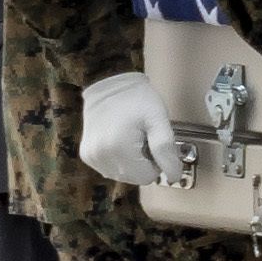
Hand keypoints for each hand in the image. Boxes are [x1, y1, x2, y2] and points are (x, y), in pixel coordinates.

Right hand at [77, 72, 185, 190]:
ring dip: (130, 163)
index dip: (156, 162)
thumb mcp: (158, 119)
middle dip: (143, 163)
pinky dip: (118, 160)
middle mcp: (101, 157)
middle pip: (134, 178)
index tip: (152, 142)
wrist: (108, 82)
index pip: (147, 177)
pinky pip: (109, 169)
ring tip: (130, 137)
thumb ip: (166, 150)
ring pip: (122, 175)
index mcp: (119, 149)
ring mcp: (91, 157)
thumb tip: (174, 176)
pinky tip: (119, 140)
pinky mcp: (87, 155)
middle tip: (142, 138)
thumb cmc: (136, 98)